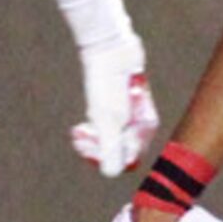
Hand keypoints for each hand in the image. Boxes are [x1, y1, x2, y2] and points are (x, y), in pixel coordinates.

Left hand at [70, 32, 157, 176]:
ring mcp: (129, 116)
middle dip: (95, 148)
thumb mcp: (107, 117)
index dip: (104, 158)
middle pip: (117, 151)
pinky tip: (84, 124)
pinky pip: (106, 127)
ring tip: (78, 131)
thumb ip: (110, 146)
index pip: (126, 159)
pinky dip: (94, 128)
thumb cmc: (110, 83)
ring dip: (92, 140)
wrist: (108, 49)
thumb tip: (111, 172)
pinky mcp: (118, 107)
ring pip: (110, 139)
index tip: (86, 147)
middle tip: (78, 136)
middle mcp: (140, 125)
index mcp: (144, 129)